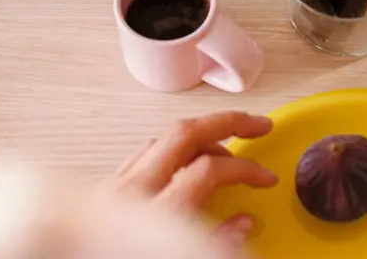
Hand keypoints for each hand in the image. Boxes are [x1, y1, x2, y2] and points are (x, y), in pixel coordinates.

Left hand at [104, 112, 278, 245]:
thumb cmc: (111, 258)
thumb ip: (212, 244)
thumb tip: (242, 225)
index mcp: (154, 213)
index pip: (208, 171)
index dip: (244, 169)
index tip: (264, 178)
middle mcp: (132, 193)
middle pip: (185, 134)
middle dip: (227, 122)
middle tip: (256, 124)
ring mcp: (114, 188)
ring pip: (162, 138)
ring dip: (200, 134)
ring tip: (225, 142)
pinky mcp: (102, 192)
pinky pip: (143, 153)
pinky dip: (170, 147)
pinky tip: (182, 157)